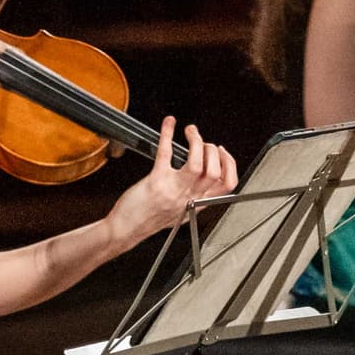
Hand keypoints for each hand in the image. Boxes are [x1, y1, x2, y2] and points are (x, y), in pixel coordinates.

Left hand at [107, 120, 237, 252]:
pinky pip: (166, 153)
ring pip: (197, 163)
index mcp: (198, 203)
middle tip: (202, 141)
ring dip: (197, 142)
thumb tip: (201, 180)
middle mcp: (189, 197)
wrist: (125, 229)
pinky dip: (168, 134)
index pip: (227, 184)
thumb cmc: (148, 220)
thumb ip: (194, 198)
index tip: (221, 152)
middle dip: (212, 149)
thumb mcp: (180, 213)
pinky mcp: (156, 181)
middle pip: (215, 171)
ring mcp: (173, 189)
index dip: (229, 164)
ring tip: (191, 132)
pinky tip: (168, 125)